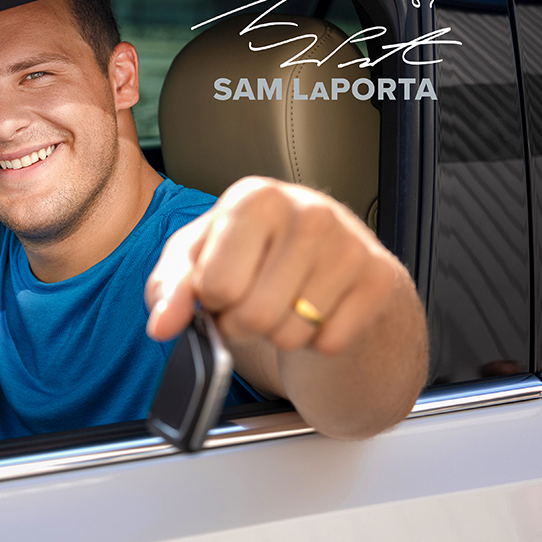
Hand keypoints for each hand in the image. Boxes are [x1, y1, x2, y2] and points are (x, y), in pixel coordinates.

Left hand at [145, 177, 400, 355]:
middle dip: (242, 325)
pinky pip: (330, 343)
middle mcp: (308, 212)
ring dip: (278, 334)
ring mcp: (350, 245)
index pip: (215, 286)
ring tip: (285, 303)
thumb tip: (162, 325)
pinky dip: (317, 341)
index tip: (222, 286)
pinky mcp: (379, 279)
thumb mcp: (199, 257)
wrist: (333, 261)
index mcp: (254, 198)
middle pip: (253, 316)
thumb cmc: (257, 255)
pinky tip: (318, 311)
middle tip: (252, 302)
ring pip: (291, 334)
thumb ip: (170, 287)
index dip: (212, 301)